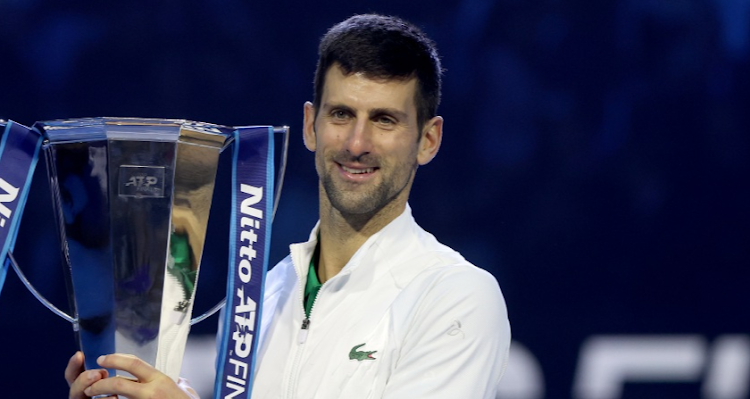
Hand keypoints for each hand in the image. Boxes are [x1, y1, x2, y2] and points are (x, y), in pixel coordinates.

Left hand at [67, 353, 196, 398]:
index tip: (103, 359)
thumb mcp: (186, 390)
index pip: (135, 363)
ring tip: (92, 395)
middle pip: (119, 383)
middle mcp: (152, 392)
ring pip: (117, 398)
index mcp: (161, 380)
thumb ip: (180, 383)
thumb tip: (180, 382)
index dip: (116, 359)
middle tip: (91, 383)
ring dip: (101, 396)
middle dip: (101, 383)